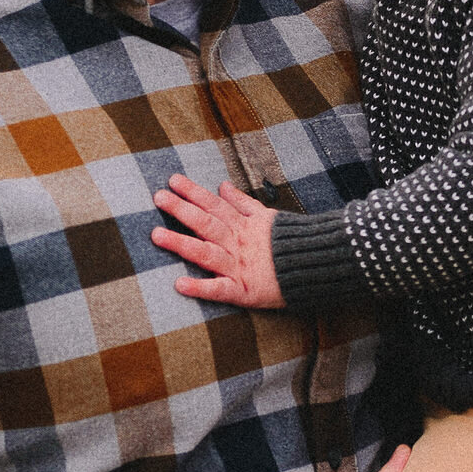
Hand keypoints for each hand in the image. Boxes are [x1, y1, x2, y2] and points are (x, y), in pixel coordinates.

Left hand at [152, 173, 284, 307]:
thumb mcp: (267, 216)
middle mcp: (237, 243)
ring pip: (206, 253)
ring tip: (156, 236)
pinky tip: (179, 285)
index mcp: (243, 225)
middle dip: (181, 210)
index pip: (214, 205)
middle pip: (206, 223)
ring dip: (181, 244)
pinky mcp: (243, 290)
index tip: (172, 181)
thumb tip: (222, 185)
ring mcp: (238, 266)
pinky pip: (220, 290)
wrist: (316, 266)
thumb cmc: (291, 242)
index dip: (192, 192)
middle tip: (158, 198)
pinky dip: (200, 288)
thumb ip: (242, 202)